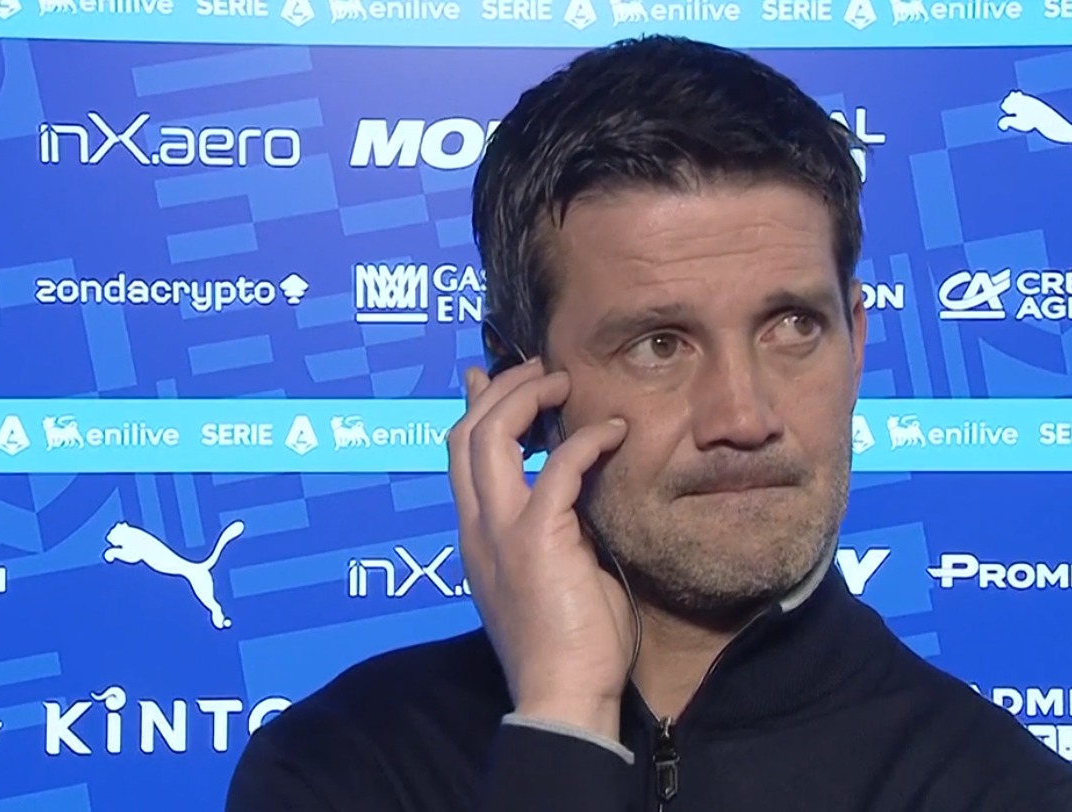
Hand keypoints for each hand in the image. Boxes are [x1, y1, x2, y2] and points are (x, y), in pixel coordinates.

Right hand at [447, 358, 634, 738]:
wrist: (563, 694)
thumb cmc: (569, 642)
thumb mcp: (549, 569)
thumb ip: (551, 525)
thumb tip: (568, 490)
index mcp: (476, 535)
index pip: (458, 454)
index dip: (473, 406)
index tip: (490, 375)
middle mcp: (477, 527)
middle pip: (465, 432)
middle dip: (500, 388)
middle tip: (540, 369)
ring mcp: (500, 532)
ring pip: (490, 436)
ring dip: (527, 398)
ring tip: (564, 383)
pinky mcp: (537, 540)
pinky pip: (556, 468)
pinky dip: (585, 440)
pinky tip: (614, 432)